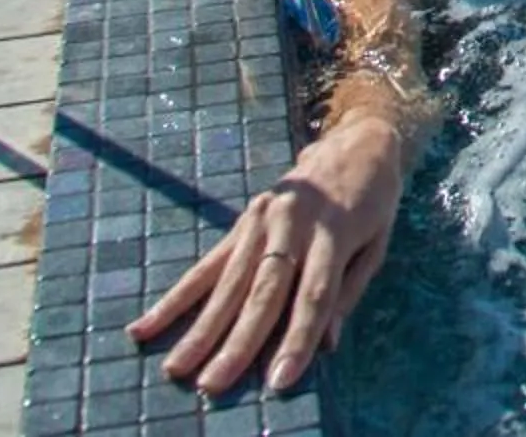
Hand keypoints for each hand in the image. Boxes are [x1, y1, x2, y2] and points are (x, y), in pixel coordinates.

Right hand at [128, 115, 404, 395]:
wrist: (360, 141)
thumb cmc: (375, 202)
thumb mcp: (377, 243)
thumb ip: (348, 290)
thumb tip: (326, 343)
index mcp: (334, 231)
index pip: (314, 295)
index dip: (297, 339)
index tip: (280, 379)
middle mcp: (293, 223)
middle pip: (263, 291)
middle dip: (238, 341)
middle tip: (213, 384)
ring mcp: (263, 219)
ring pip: (229, 281)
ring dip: (201, 327)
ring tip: (177, 366)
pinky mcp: (243, 220)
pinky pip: (207, 264)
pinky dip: (177, 297)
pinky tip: (148, 325)